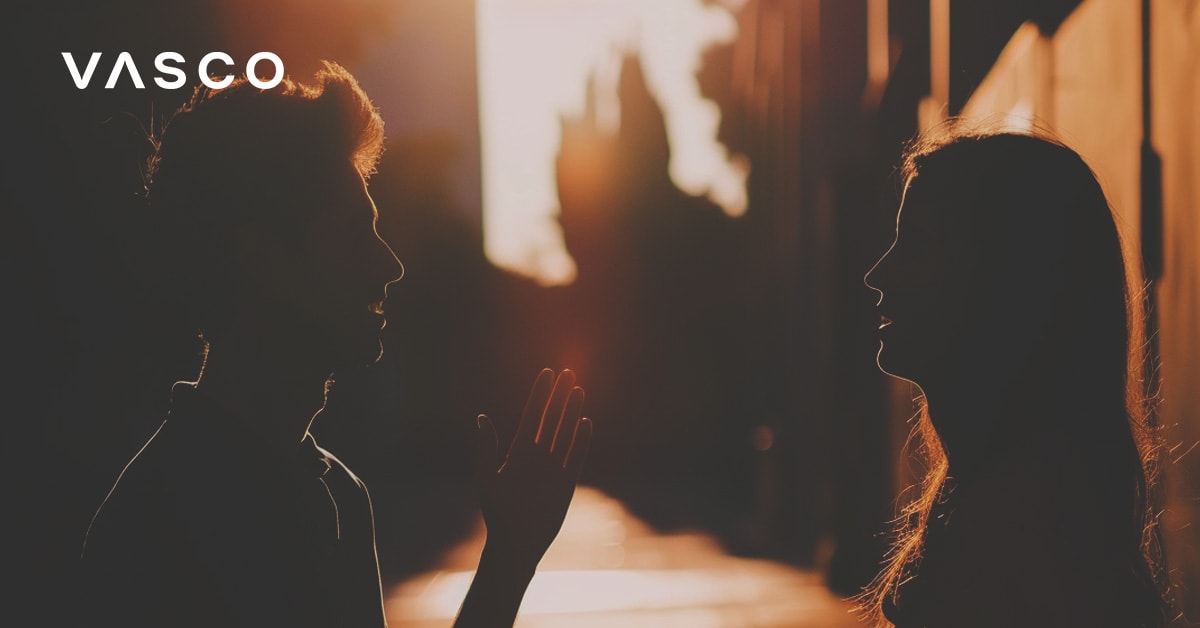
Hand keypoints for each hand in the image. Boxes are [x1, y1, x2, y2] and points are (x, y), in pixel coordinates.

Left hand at [474, 368, 592, 569]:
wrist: (516, 543)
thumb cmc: (497, 513)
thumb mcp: (487, 478)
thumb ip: (487, 448)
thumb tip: (482, 418)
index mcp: (518, 451)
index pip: (532, 415)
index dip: (540, 395)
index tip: (547, 374)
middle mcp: (537, 455)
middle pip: (551, 419)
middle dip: (559, 396)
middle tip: (568, 373)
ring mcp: (553, 467)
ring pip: (565, 432)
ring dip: (572, 412)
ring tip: (579, 390)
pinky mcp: (566, 482)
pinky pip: (576, 456)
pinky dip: (581, 440)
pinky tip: (586, 422)